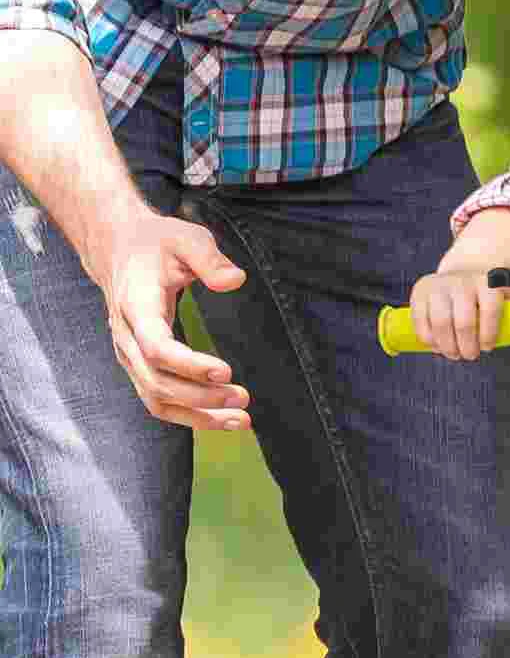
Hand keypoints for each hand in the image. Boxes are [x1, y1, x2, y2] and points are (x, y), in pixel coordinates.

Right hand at [97, 211, 251, 430]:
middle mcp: (126, 336)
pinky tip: (223, 419)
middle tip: (244, 398)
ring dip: (198, 415)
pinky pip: (159, 401)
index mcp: (136, 305)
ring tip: (241, 420)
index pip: (156, 346)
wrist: (119, 250)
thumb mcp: (185, 237)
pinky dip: (189, 415)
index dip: (189, 364)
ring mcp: (129, 354)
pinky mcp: (139, 365)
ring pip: (156, 399)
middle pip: (157, 381)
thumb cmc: (157, 244)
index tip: (226, 371)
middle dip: (201, 396)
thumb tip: (235, 280)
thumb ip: (209, 258)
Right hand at [409, 266, 509, 360]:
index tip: (487, 347)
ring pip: (441, 322)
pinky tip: (435, 346)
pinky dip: (427, 337)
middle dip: (467, 346)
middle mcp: (463, 281)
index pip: (490, 310)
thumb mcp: (505, 297)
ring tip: (453, 354)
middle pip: (464, 322)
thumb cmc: (486, 295)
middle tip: (469, 356)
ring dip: (447, 345)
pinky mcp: (421, 290)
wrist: (460, 274)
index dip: (488, 334)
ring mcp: (441, 284)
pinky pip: (420, 318)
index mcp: (488, 282)